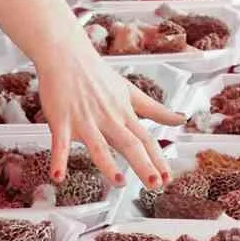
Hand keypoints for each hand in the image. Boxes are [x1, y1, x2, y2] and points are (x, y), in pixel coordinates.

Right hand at [32, 31, 180, 188]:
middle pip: (128, 143)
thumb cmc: (96, 74)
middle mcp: (107, 119)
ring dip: (108, 164)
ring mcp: (84, 121)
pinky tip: (58, 177)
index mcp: (123, 113)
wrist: (66, 55)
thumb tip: (181, 119)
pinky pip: (60, 143)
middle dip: (142, 164)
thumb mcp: (130, 92)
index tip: (167, 177)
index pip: (145, 139)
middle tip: (154, 184)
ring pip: (98, 145)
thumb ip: (155, 110)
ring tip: (119, 182)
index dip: (158, 158)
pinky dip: (58, 160)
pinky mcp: (62, 121)